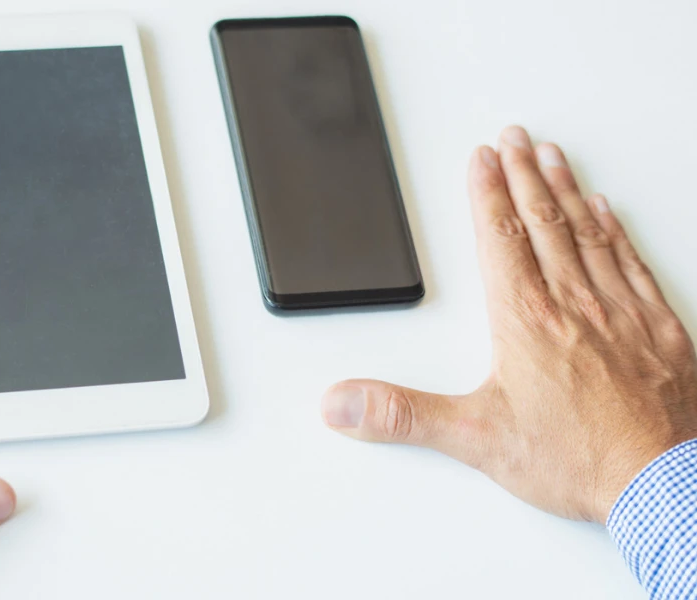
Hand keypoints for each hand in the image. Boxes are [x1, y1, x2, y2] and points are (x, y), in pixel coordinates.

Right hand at [321, 126, 696, 521]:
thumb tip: (343, 403)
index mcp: (526, 320)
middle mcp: (574, 304)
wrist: (664, 483)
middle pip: (543, 222)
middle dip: (523, 175)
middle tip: (514, 139)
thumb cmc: (579, 460)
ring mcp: (621, 311)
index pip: (501, 239)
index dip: (487, 193)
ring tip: (553, 156)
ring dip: (566, 189)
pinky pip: (631, 261)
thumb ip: (403, 414)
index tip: (481, 159)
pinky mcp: (658, 328)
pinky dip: (614, 230)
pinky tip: (606, 212)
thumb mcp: (476, 438)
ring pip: (587, 233)